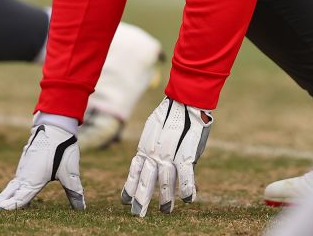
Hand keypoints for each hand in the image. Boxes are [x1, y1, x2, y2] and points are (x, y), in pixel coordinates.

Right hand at [0, 118, 84, 211]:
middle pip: (8, 194)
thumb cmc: (62, 149)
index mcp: (33, 181)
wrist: (55, 125)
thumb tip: (81, 208)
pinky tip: (10, 192)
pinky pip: (15, 180)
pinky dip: (9, 188)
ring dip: (2, 196)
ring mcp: (23, 168)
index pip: (18, 200)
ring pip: (11, 186)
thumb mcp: (70, 173)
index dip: (7, 208)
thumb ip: (74, 192)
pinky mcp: (25, 162)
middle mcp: (24, 176)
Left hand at [121, 97, 212, 215]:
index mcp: (145, 148)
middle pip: (145, 180)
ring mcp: (169, 155)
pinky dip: (186, 188)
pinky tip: (187, 199)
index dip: (129, 187)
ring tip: (164, 211)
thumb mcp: (156, 130)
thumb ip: (157, 147)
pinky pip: (185, 175)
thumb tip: (157, 160)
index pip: (135, 171)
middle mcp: (154, 154)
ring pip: (164, 181)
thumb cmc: (172, 113)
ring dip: (165, 198)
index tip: (125, 201)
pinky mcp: (185, 154)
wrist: (185, 99)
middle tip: (137, 213)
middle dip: (141, 198)